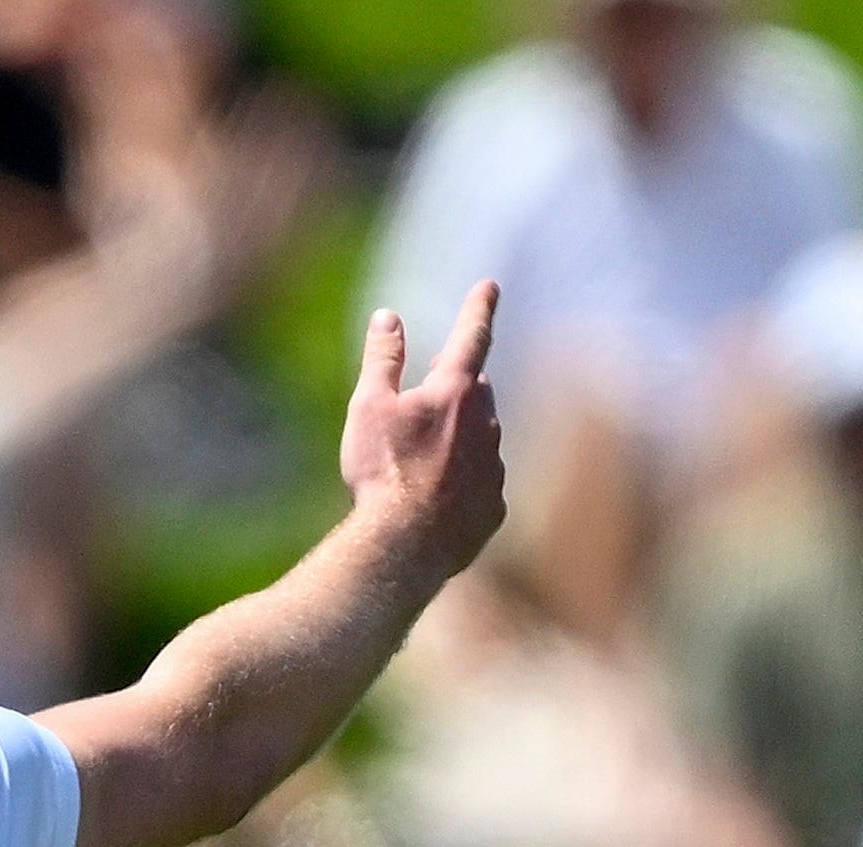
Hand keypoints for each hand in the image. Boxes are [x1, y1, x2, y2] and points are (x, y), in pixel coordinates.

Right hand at [342, 281, 505, 586]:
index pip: (472, 338)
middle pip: (479, 393)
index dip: (478, 309)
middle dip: (462, 386)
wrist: (403, 544)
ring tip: (425, 459)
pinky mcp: (492, 508)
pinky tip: (434, 502)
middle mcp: (486, 424)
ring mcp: (493, 468)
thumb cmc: (382, 471)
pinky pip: (480, 486)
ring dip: (461, 438)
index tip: (489, 286)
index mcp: (456, 393)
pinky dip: (462, 484)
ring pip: (482, 440)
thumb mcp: (368, 407)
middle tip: (440, 386)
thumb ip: (382, 360)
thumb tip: (387, 317)